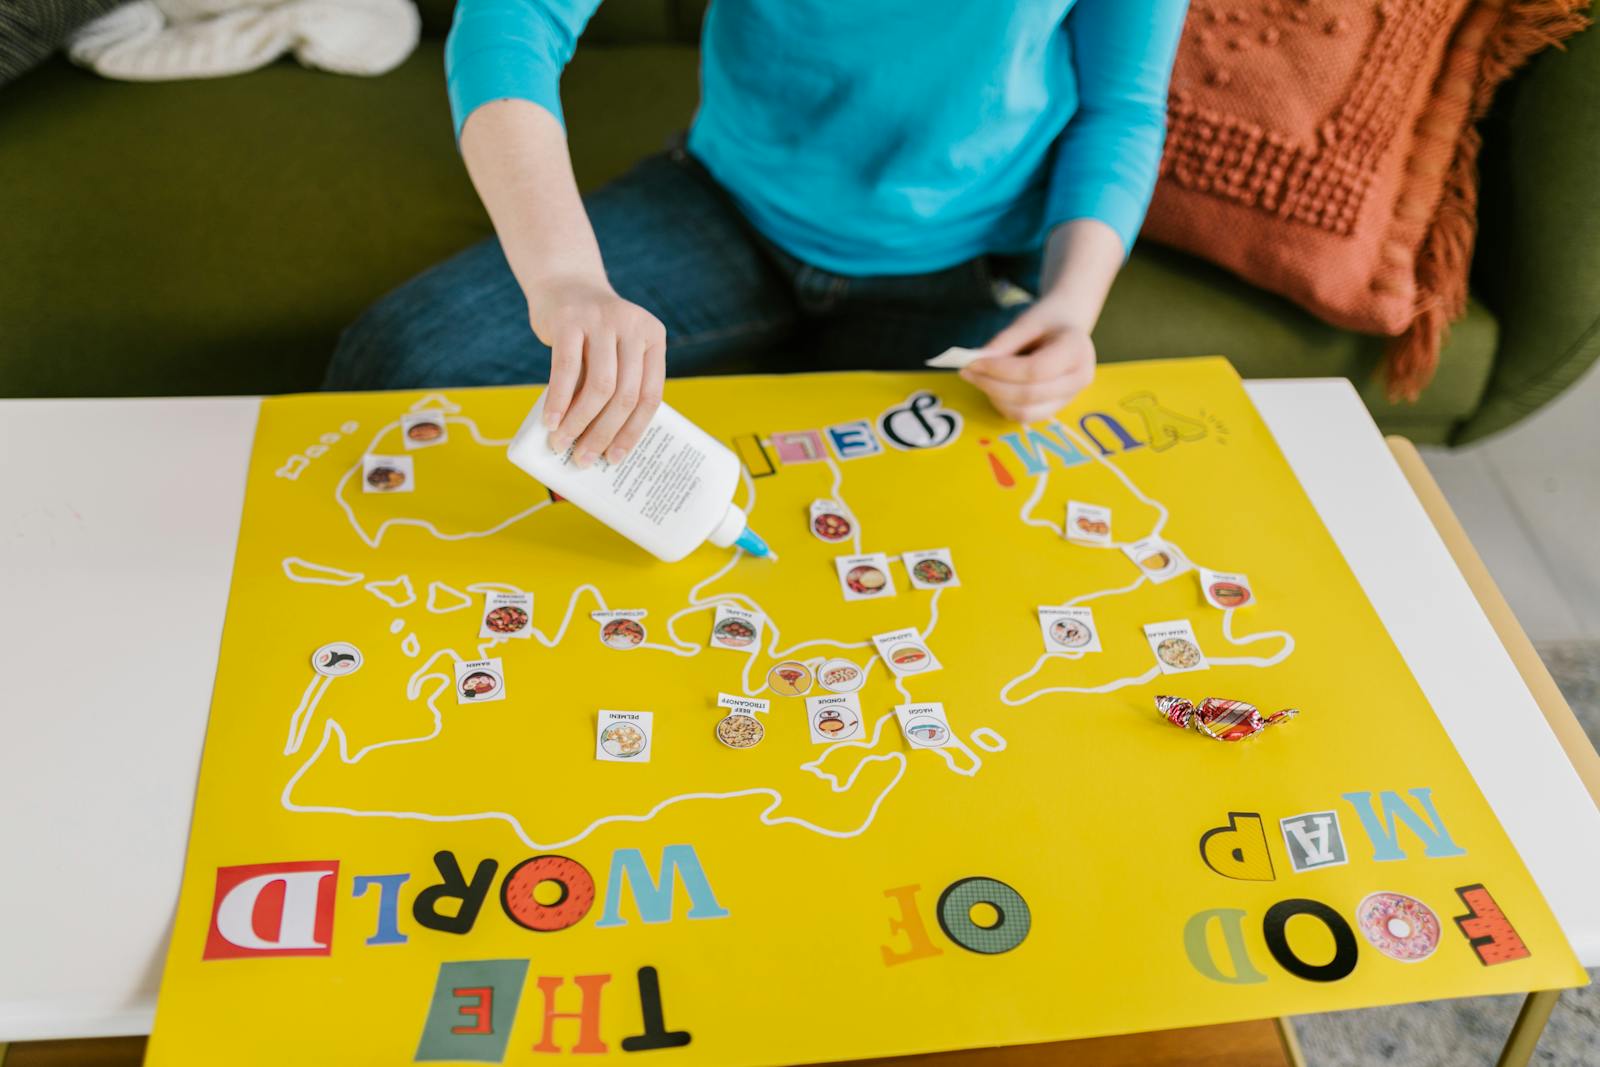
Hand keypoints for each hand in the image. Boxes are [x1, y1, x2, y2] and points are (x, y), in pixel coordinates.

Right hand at [527, 274, 665, 466]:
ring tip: (562, 444)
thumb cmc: (590, 331)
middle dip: (604, 434)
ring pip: (599, 386)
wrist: (563, 282)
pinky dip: (558, 402)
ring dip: (579, 423)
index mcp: (653, 338)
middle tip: (585, 459)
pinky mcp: (569, 320)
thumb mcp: (616, 351)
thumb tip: (603, 444)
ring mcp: (602, 321)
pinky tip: (550, 422)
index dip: (633, 432)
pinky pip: (565, 370)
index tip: (616, 458)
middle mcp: (633, 327)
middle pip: (625, 395)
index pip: (650, 395)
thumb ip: (617, 385)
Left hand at [961, 295, 1097, 422]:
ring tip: (979, 378)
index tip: (973, 362)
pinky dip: (1003, 405)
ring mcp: (1070, 398)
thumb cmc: (1048, 321)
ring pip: (1025, 412)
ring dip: (995, 398)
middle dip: (992, 385)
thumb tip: (977, 362)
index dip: (1000, 369)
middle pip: (1029, 394)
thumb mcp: (1027, 321)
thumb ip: (1004, 342)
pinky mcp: (1056, 408)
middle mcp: (1080, 379)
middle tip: (967, 372)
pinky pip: (1024, 416)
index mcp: (1076, 350)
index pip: (1035, 369)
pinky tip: (993, 387)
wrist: (1068, 328)